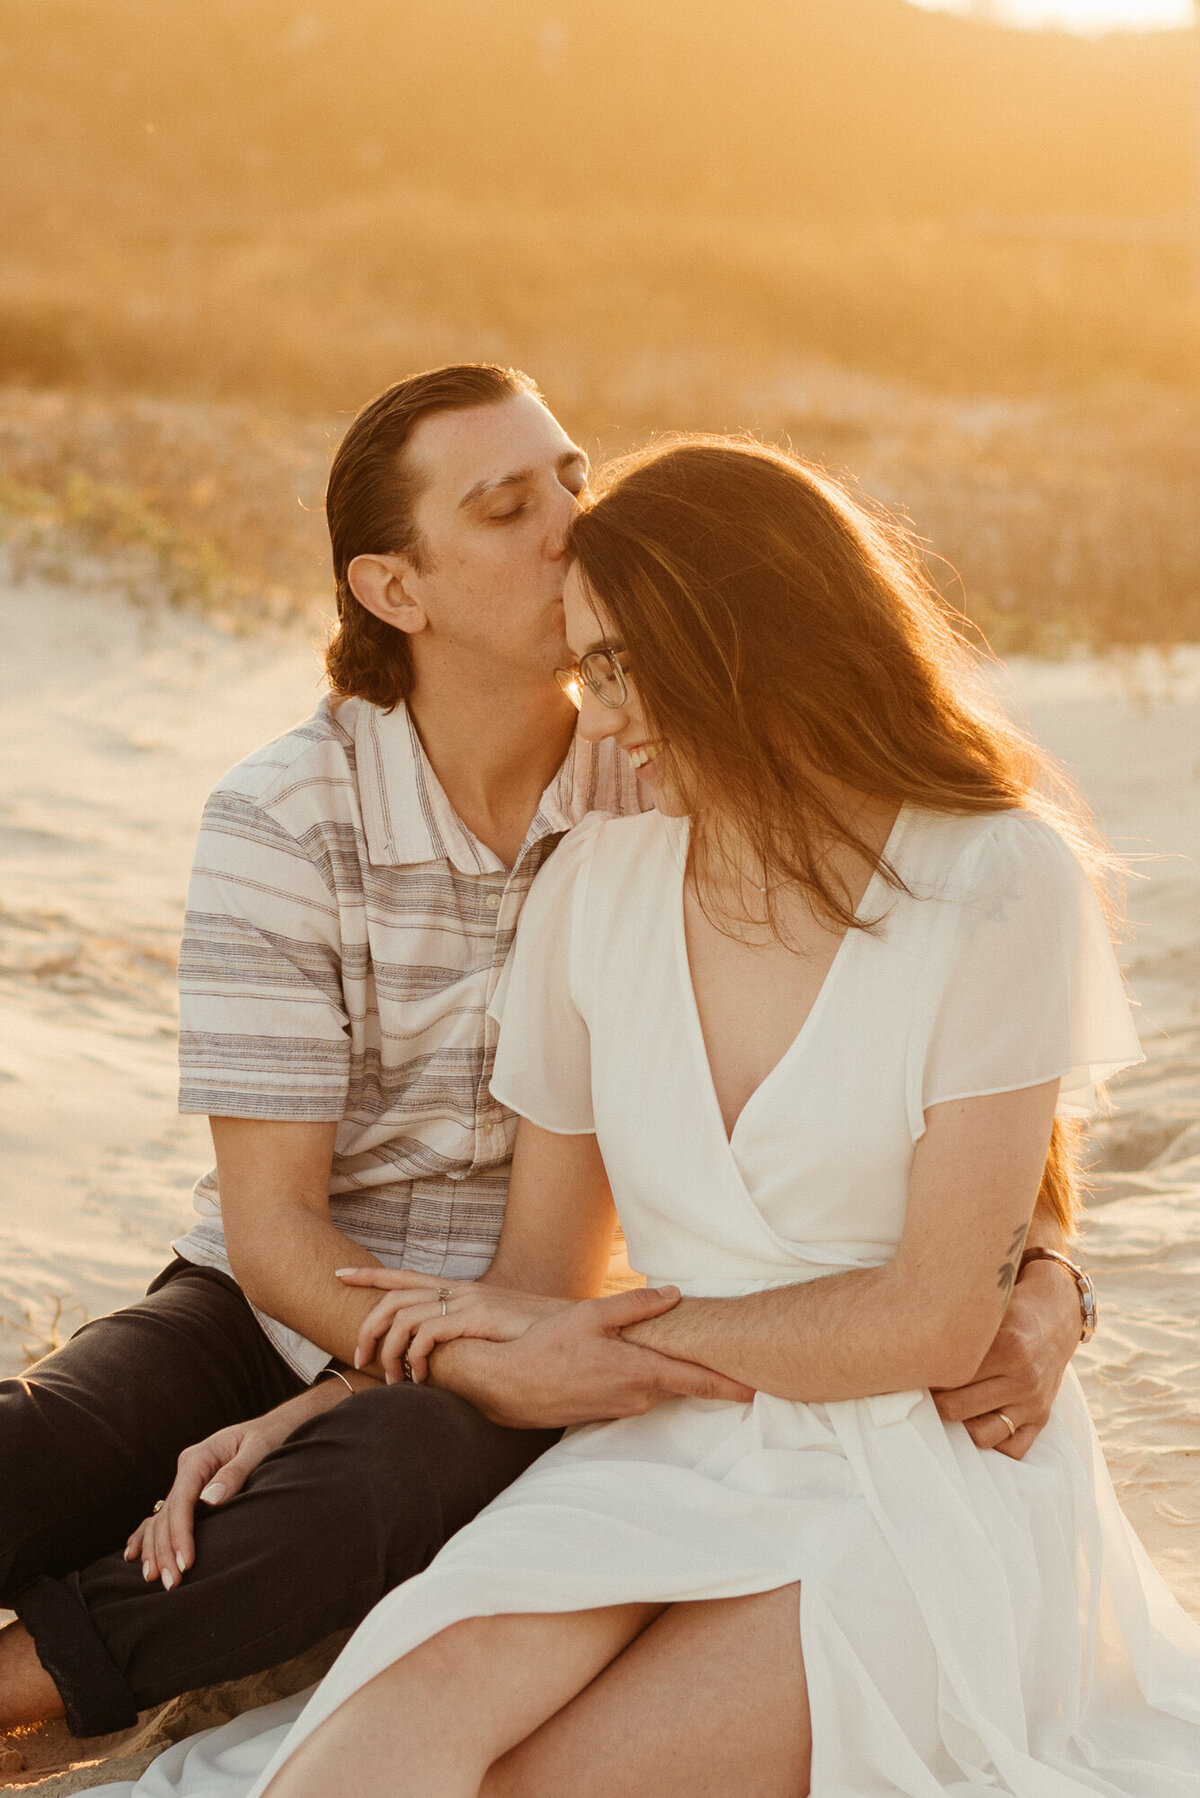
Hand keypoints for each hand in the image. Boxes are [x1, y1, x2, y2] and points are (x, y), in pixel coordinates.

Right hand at [124, 1385, 342, 1587]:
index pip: (181, 1502)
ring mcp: (186, 1479)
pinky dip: (147, 1534)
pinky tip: (134, 1554)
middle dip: (166, 1550)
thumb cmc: (269, 1438)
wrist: (275, 1427)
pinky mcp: (191, 1489)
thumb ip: (235, 1474)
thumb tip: (209, 1502)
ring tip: (154, 1580)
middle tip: (172, 1585)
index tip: (186, 1564)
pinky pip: (163, 1514)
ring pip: (160, 1518)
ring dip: (156, 1549)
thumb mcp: (258, 1450)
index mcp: (199, 1457)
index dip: (180, 1535)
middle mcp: (187, 1468)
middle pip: (167, 1514)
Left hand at [338, 1267, 573, 1383]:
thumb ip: (466, 1340)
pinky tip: (420, 1380)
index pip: (403, 1277)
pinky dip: (416, 1357)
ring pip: (404, 1317)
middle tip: (356, 1358)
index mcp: (458, 1292)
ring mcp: (466, 1302)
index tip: (338, 1275)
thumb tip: (441, 1361)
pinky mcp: (477, 1317)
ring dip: (388, 1351)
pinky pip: (428, 1334)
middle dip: (365, 1325)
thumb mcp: (492, 1335)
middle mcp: (457, 1291)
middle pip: (393, 1296)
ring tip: (390, 1380)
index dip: (369, 1276)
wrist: (569, 1329)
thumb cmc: (533, 1339)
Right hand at [428, 1286, 755, 1428]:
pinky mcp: (604, 1412)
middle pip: (680, 1384)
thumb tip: (674, 1295)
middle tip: (728, 1359)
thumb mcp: (591, 1315)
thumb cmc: (547, 1346)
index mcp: (639, 1371)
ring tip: (679, 1353)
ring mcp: (620, 1408)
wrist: (509, 1384)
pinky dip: (643, 1379)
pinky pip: (636, 1394)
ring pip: (656, 1388)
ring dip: (667, 1374)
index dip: (729, 1385)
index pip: (696, 1381)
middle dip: (702, 1374)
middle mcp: (637, 1396)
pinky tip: (632, 1363)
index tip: (756, 1388)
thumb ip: (636, 1306)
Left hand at [931, 1258, 1080, 1457]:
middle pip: (957, 1408)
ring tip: (952, 1405)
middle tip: (927, 1387)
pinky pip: (1014, 1449)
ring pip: (982, 1435)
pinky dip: (993, 1443)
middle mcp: (1023, 1378)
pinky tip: (979, 1421)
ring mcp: (1033, 1402)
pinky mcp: (1042, 1417)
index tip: (914, 1368)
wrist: (1058, 1314)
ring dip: (961, 1424)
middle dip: (935, 1400)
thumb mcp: (988, 1305)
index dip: (925, 1374)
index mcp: (1007, 1346)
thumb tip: (906, 1332)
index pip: (950, 1375)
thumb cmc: (1011, 1307)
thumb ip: (956, 1320)